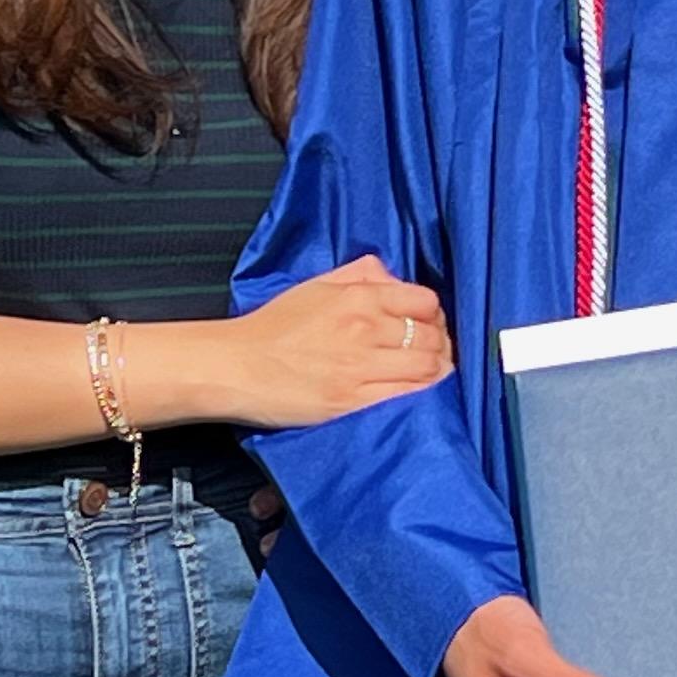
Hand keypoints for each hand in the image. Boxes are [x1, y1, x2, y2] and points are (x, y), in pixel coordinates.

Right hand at [203, 256, 453, 426]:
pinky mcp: (352, 401)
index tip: (429, 323)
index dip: (434, 313)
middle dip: (440, 342)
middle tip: (435, 351)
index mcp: (358, 297)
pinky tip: (422, 393)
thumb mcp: (315, 286)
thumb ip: (358, 275)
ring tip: (431, 373)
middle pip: (431, 335)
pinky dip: (423, 394)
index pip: (424, 301)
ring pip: (427, 366)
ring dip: (438, 369)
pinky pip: (406, 396)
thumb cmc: (272, 326)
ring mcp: (360, 367)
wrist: (235, 366)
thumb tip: (391, 275)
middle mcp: (365, 329)